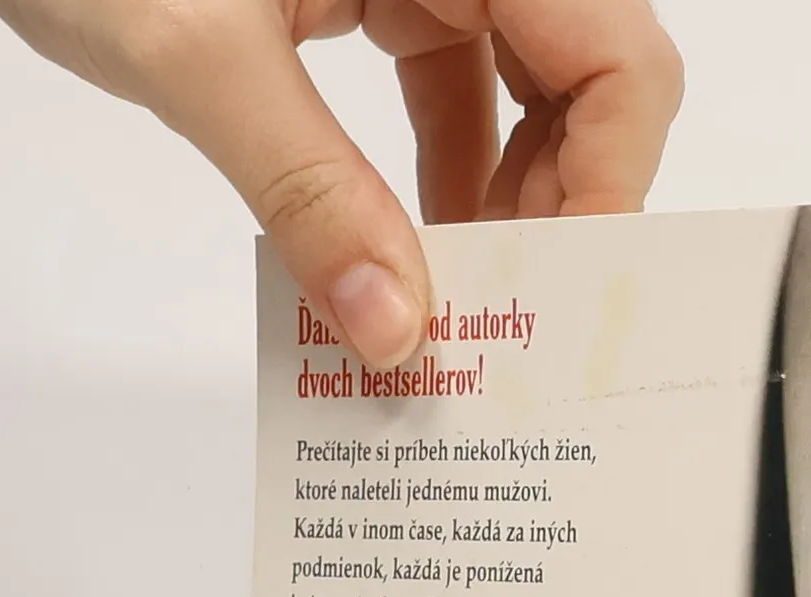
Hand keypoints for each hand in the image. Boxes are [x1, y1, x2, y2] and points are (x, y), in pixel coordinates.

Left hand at [0, 0, 683, 366]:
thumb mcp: (195, 54)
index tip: (557, 292)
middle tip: (503, 316)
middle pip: (589, 79)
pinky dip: (443, 178)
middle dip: (560, 206)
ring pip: (530, 94)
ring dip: (504, 206)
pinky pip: (454, 90)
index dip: (613, 177)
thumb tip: (392, 329)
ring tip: (453, 301)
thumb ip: (304, 192)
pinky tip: (404, 253)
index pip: (614, 53)